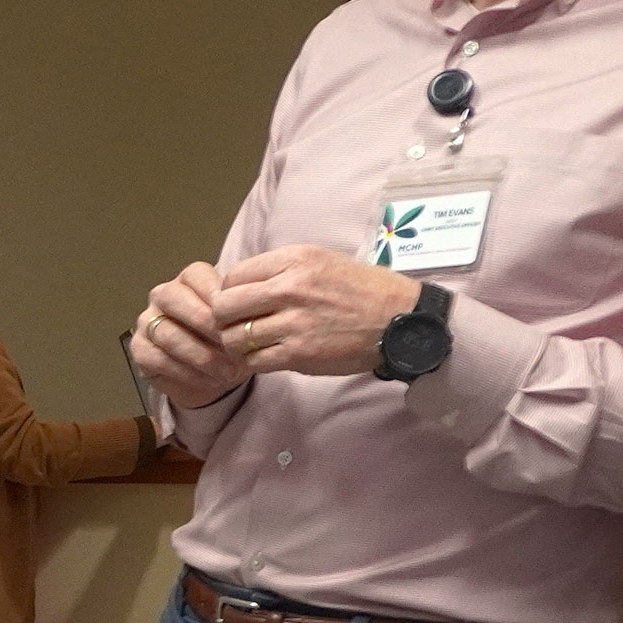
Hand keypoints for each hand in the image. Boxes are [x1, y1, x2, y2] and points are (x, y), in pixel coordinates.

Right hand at [130, 262, 253, 407]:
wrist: (215, 376)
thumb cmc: (230, 342)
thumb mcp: (242, 324)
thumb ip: (242, 314)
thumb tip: (248, 319)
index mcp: (189, 280)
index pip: (196, 275)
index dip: (217, 296)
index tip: (239, 317)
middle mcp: (163, 295)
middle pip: (172, 298)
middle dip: (205, 323)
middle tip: (232, 345)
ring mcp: (147, 322)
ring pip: (167, 333)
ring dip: (201, 355)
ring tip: (228, 372)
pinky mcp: (140, 349)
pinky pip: (158, 359)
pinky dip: (188, 372)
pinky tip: (209, 381)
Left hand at [209, 244, 422, 378]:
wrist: (400, 320)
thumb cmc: (361, 290)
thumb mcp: (322, 260)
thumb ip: (281, 269)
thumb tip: (240, 283)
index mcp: (294, 260)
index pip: (233, 276)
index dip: (229, 291)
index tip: (240, 301)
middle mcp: (290, 288)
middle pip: (224, 307)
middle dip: (223, 319)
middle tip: (235, 325)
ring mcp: (294, 322)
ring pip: (234, 337)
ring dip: (235, 344)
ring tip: (248, 344)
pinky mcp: (299, 353)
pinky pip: (254, 360)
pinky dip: (251, 362)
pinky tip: (263, 357)